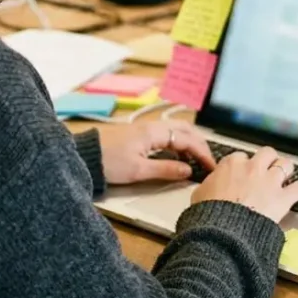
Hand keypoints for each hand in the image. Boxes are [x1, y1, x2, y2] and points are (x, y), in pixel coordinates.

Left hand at [98, 120, 215, 184]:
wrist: (85, 156)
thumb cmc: (109, 163)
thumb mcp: (139, 171)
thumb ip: (166, 170)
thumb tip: (188, 171)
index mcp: (154, 132)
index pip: (187, 139)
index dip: (203, 153)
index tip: (212, 167)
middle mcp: (152, 126)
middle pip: (185, 130)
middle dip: (200, 144)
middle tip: (210, 162)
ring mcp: (146, 129)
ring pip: (176, 131)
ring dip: (190, 143)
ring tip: (198, 160)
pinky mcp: (140, 135)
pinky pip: (167, 135)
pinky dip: (179, 143)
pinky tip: (179, 156)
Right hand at [190, 146, 297, 223]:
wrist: (224, 230)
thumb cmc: (210, 214)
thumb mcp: (199, 195)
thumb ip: (208, 186)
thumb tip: (208, 187)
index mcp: (231, 164)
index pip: (240, 157)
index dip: (243, 164)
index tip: (243, 171)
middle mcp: (253, 168)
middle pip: (266, 153)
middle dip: (268, 159)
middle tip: (268, 166)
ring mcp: (269, 181)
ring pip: (285, 164)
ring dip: (286, 168)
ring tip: (287, 171)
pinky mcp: (282, 197)